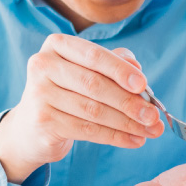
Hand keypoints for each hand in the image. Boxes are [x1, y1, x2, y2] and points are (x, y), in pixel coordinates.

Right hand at [0, 36, 164, 182]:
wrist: (31, 127)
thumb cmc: (68, 91)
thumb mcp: (87, 71)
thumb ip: (114, 63)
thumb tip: (138, 69)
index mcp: (57, 46)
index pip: (94, 56)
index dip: (120, 70)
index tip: (143, 85)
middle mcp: (43, 66)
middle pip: (95, 85)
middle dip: (129, 102)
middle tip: (153, 116)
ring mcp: (39, 95)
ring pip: (93, 111)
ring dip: (127, 123)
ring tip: (149, 131)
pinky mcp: (43, 122)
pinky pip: (87, 130)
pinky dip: (115, 137)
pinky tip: (134, 140)